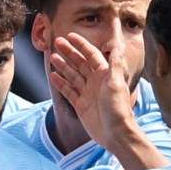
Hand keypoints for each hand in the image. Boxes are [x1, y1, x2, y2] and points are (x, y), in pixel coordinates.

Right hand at [47, 33, 136, 153]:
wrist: (115, 133)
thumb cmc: (118, 108)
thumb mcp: (116, 83)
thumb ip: (115, 64)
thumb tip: (117, 45)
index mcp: (105, 74)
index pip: (91, 55)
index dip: (81, 45)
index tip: (70, 36)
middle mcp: (96, 81)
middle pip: (80, 63)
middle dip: (69, 52)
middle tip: (57, 42)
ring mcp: (87, 93)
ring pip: (72, 76)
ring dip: (63, 66)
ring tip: (52, 57)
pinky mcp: (81, 105)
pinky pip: (69, 91)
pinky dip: (61, 84)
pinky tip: (53, 76)